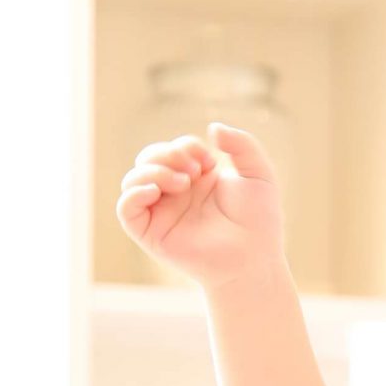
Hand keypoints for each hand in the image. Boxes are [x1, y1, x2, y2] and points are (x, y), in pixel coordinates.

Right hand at [116, 124, 287, 290]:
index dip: (186, 145)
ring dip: (153, 171)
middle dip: (167, 153)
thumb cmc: (259, 221)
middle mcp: (175, 193)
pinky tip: (154, 191)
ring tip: (182, 183)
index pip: (174, 149)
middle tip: (193, 169)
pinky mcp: (152, 233)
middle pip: (148, 158)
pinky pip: (126, 209)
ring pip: (133, 179)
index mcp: (196, 178)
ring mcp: (162, 212)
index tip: (209, 161)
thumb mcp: (258, 173)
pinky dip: (133, 194)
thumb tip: (212, 127)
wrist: (253, 258)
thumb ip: (242, 144)